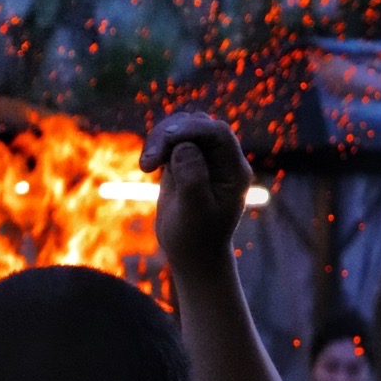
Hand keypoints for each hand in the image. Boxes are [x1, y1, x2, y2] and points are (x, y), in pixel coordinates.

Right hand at [140, 111, 252, 276]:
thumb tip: (183, 146)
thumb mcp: (194, 211)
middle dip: (170, 135)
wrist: (192, 254)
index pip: (218, 133)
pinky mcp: (186, 161)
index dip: (191, 129)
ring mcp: (205, 158)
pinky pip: (172, 139)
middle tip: (148, 163)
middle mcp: (223, 160)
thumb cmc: (196, 237)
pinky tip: (148, 165)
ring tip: (146, 165)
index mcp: (234, 170)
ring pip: (183, 128)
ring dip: (161, 138)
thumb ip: (193, 177)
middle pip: (198, 125)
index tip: (166, 140)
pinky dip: (157, 146)